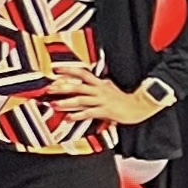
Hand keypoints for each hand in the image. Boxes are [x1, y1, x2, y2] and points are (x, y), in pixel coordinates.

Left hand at [43, 63, 163, 124]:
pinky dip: (78, 115)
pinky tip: (68, 118)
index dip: (69, 70)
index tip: (55, 70)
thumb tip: (96, 79)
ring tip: (54, 104)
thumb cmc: (124, 98)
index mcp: (99, 84)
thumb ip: (101, 83)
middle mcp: (99, 91)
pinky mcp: (105, 111)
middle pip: (78, 87)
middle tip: (48, 89)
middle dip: (62, 88)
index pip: (82, 73)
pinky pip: (89, 113)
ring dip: (66, 103)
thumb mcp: (111, 87)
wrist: (139, 106)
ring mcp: (102, 101)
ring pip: (81, 100)